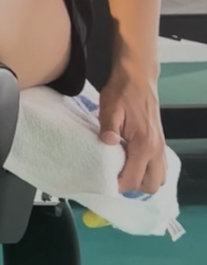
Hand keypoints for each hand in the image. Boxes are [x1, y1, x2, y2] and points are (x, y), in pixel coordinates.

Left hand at [98, 61, 166, 193]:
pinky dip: (148, 171)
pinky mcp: (159, 142)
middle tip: (114, 178)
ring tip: (123, 171)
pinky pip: (160, 167)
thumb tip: (106, 143)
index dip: (118, 185)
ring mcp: (160, 146)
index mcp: (144, 145)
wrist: (137, 77)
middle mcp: (156, 150)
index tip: (104, 181)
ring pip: (158, 178)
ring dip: (142, 180)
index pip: (134, 179)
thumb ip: (108, 128)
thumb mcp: (109, 107)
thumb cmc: (123, 91)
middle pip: (151, 185)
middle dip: (132, 186)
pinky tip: (133, 162)